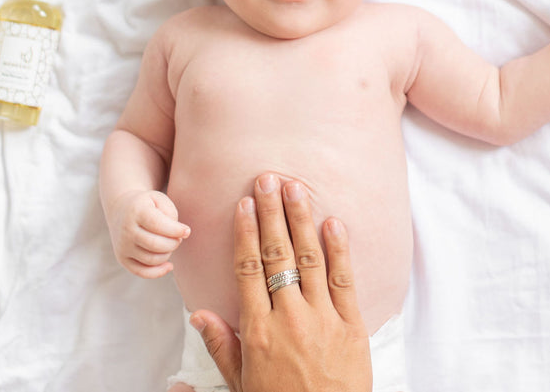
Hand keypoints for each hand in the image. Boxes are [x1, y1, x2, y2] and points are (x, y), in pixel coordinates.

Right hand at [109, 189, 189, 278]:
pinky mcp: (122, 258)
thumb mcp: (159, 199)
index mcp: (136, 211)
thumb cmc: (147, 204)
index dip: (176, 230)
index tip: (187, 231)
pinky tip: (169, 265)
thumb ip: (171, 214)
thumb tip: (178, 235)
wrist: (120, 208)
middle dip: (173, 243)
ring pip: (151, 259)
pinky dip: (158, 272)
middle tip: (178, 238)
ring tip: (170, 244)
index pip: (158, 225)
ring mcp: (122, 246)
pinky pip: (141, 272)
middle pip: (155, 245)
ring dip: (167, 254)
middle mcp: (127, 230)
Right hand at [189, 174, 371, 391]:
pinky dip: (339, 250)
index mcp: (258, 331)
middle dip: (271, 213)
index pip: (248, 270)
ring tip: (295, 187)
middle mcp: (289, 319)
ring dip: (301, 219)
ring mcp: (323, 320)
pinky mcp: (352, 326)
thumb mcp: (241, 383)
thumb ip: (221, 345)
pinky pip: (344, 281)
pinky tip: (333, 222)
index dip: (244, 233)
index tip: (243, 204)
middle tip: (267, 178)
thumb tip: (197, 313)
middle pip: (277, 255)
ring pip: (309, 259)